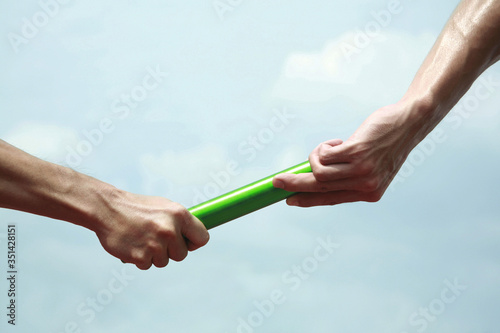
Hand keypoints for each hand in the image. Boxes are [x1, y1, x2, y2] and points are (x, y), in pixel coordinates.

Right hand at [94, 191, 208, 269]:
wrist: (107, 209)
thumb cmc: (137, 208)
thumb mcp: (164, 206)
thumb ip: (180, 222)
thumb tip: (194, 236)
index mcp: (179, 214)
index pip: (202, 238)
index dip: (194, 242)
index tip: (186, 242)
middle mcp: (170, 229)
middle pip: (182, 254)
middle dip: (170, 250)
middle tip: (155, 238)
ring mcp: (155, 244)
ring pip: (164, 261)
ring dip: (154, 255)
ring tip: (142, 238)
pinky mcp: (141, 256)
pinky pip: (147, 265)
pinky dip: (140, 258)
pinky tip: (133, 244)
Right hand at [273, 102, 423, 206]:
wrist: (409, 123)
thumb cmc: (386, 144)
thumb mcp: (371, 167)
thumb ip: (348, 175)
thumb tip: (314, 176)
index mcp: (368, 194)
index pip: (330, 200)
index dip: (307, 200)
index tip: (290, 200)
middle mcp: (365, 186)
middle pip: (320, 189)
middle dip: (294, 185)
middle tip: (277, 181)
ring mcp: (361, 170)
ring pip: (320, 171)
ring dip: (314, 157)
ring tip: (327, 148)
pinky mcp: (357, 152)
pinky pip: (326, 154)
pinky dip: (324, 147)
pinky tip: (336, 142)